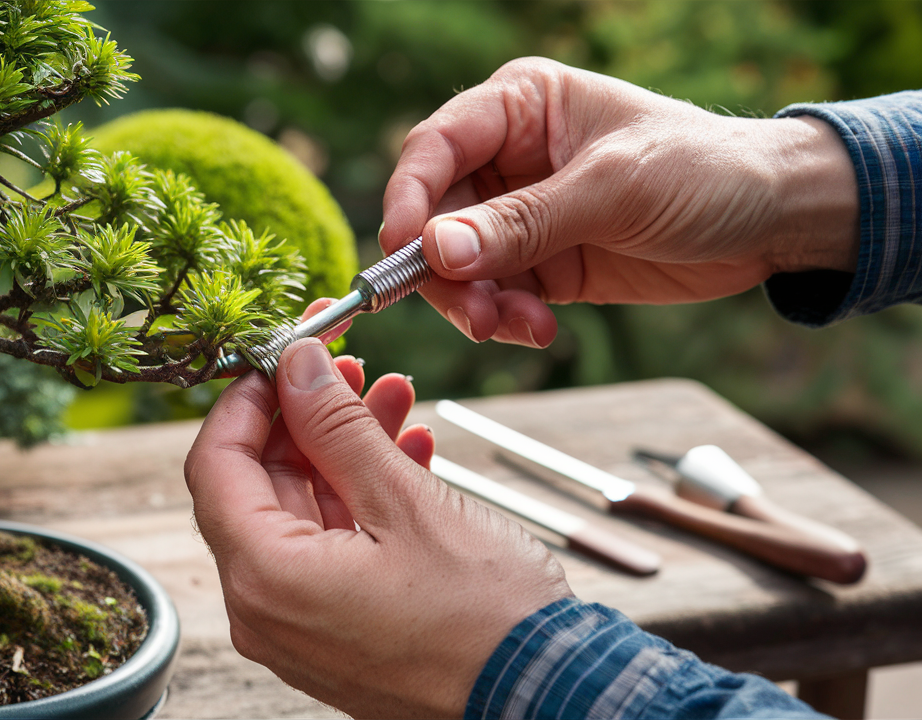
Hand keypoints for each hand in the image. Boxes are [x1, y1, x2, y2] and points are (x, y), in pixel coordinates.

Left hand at [185, 337, 570, 717]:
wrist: (549, 697)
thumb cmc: (484, 616)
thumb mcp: (406, 501)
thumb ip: (336, 427)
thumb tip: (296, 366)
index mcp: (266, 578)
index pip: (215, 464)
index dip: (247, 398)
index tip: (286, 355)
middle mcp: (267, 611)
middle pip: (261, 486)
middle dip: (308, 418)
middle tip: (351, 367)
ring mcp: (303, 627)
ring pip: (304, 513)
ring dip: (346, 450)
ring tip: (396, 398)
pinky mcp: (340, 633)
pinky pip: (333, 550)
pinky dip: (364, 499)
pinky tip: (411, 453)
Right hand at [382, 57, 859, 347]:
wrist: (774, 220)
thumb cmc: (705, 171)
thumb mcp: (613, 189)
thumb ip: (522, 222)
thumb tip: (438, 250)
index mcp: (521, 107)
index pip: (435, 148)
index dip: (408, 199)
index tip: (402, 252)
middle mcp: (510, 159)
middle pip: (435, 216)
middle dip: (444, 270)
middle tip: (471, 313)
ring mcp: (522, 215)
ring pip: (458, 266)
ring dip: (474, 304)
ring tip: (514, 327)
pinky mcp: (542, 264)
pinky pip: (495, 296)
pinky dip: (505, 320)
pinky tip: (540, 330)